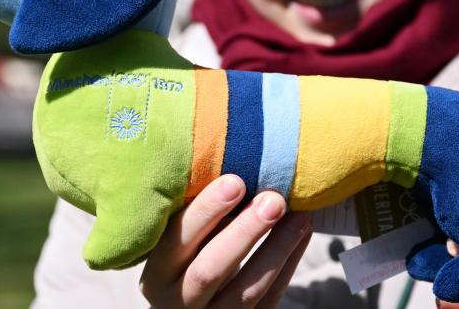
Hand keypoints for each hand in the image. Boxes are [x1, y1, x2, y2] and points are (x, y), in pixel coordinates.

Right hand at [140, 174, 312, 307]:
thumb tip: (238, 164)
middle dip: (244, 232)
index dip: (205, 212)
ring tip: (299, 215)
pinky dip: (288, 264)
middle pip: (210, 269)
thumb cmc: (189, 259)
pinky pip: (269, 299)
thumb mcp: (180, 243)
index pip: (175, 241)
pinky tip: (302, 234)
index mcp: (156, 273)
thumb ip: (197, 217)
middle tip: (273, 200)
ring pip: (245, 290)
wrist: (193, 308)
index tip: (235, 180)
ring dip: (276, 249)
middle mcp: (177, 301)